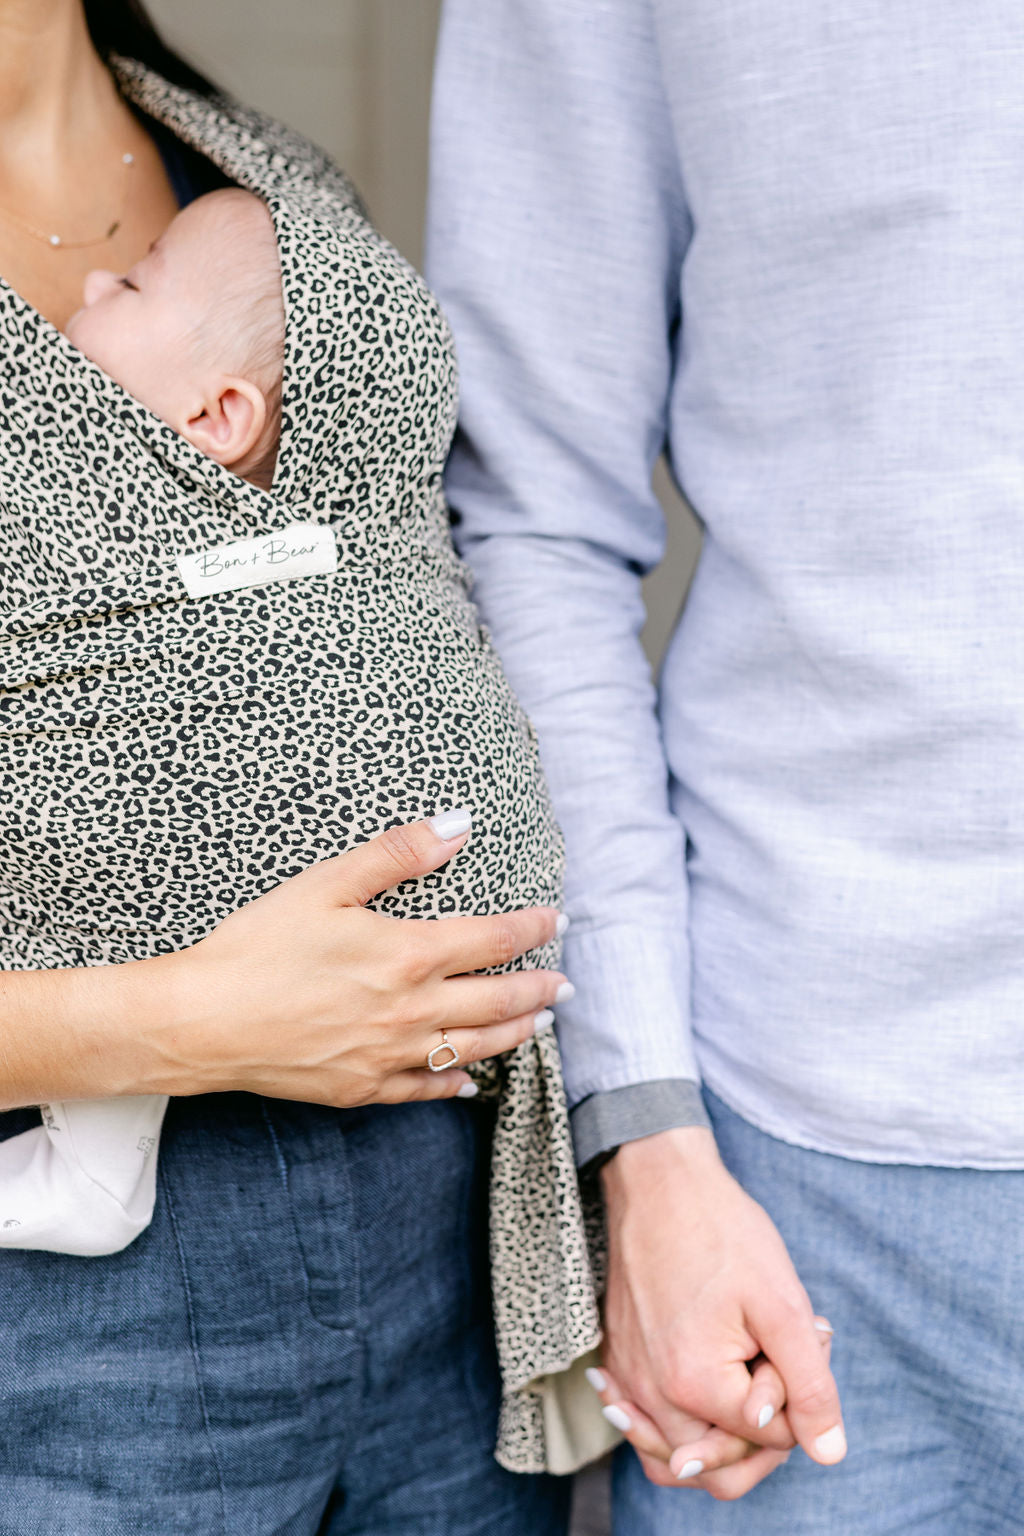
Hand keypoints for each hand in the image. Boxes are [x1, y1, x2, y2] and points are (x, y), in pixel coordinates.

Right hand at [136, 810, 566, 1105]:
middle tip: (566, 985)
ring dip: (514, 1035)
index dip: (532, 928)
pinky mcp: (362, 1088)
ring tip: (538, 1025)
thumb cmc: (258, 946)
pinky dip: (455, 1082)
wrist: (202, 1023)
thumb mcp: (326, 885)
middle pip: (497, 1002)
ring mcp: (389, 1056)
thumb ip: (397, 855)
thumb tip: (457, 827)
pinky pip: (425, 1088)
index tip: (556, 920)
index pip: (493, 940)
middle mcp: (411, 1011)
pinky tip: (468, 1079)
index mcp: (407, 955)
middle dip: (539, 990)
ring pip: (473, 1048)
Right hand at [598, 1125, 845, 1500]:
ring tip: (748, 1374)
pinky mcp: (617, 1363)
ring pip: (682, 1458)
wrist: (658, 1180)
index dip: (796, 1391)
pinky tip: (703, 1386)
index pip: (769, 1437)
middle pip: (724, 1465)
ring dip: (723, 1432)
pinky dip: (680, 1426)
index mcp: (693, 1385)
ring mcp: (628, 1381)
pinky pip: (646, 1429)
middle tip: (778, 1360)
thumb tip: (830, 1454)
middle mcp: (651, 1396)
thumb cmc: (722, 1232)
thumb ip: (809, 1385)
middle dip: (766, 1425)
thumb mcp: (782, 1305)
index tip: (796, 1334)